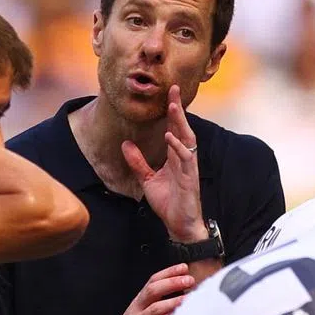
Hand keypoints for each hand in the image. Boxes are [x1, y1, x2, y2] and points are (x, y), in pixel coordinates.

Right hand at [94, 264, 194, 314]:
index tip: (184, 267)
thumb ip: (159, 308)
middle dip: (172, 283)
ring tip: (187, 300)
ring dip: (171, 303)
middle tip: (189, 280)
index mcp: (139, 303)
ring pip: (153, 309)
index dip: (168, 273)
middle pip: (153, 290)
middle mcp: (137, 310)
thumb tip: (182, 300)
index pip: (153, 281)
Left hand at [122, 86, 206, 242]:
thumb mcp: (147, 179)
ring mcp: (188, 168)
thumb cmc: (169, 202)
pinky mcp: (190, 179)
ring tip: (173, 107)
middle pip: (183, 128)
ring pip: (187, 139)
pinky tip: (170, 137)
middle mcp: (184, 158)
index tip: (167, 94)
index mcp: (175, 157)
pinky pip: (186, 159)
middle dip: (178, 109)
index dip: (171, 112)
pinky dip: (178, 147)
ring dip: (180, 123)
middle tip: (173, 89)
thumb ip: (138, 162)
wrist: (179, 225)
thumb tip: (125, 144)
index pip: (174, 129)